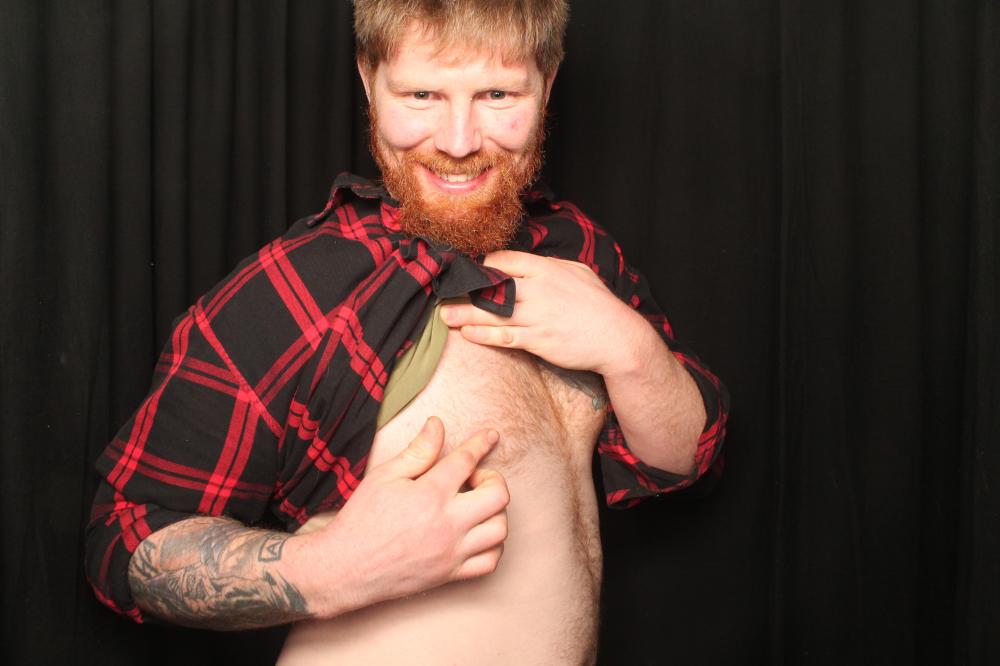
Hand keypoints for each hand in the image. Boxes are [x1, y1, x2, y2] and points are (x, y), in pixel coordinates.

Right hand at [301, 417, 509, 613]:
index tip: (490, 436)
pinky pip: (490, 562)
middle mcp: (447, 524)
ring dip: (496, 512)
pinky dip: (493, 546)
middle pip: (498, 496)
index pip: (467, 460)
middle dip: (493, 479)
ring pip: (500, 529)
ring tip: (475, 506)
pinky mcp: (451, 574)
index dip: (481, 443)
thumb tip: (437, 425)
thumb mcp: (384, 476)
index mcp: (430, 494)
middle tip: (473, 479)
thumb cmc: (362, 520)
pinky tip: (478, 533)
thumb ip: (417, 451)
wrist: (345, 569)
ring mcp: (452, 552)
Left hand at [439, 250, 648, 375]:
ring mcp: (537, 316)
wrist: (617, 338)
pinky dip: (483, 334)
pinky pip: (504, 336)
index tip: (474, 273)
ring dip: (466, 314)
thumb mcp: (578, 273)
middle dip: (467, 289)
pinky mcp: (538, 340)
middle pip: (493, 286)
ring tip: (446, 316)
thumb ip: (550, 267)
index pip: (506, 261)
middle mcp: (539, 290)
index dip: (486, 266)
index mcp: (547, 269)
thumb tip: (528, 265)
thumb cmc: (599, 305)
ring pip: (493, 313)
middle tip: (445, 293)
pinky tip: (468, 333)